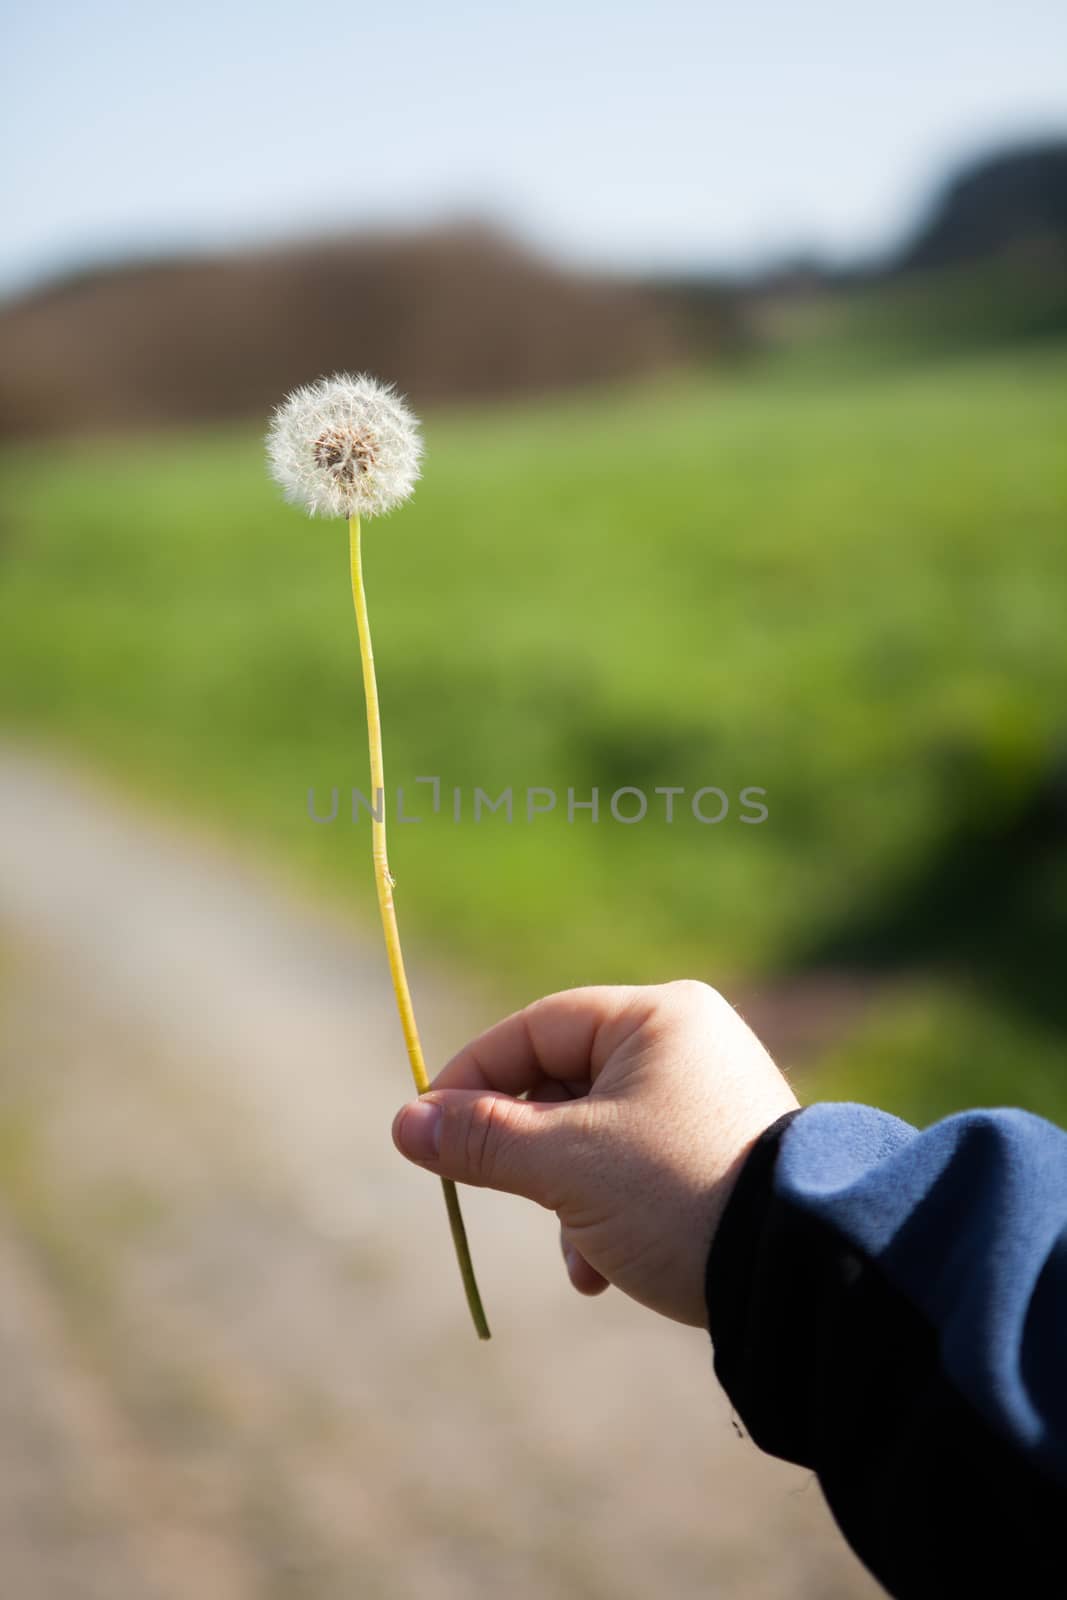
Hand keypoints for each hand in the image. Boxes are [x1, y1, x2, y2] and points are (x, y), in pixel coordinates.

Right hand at [391, 981, 797, 1327]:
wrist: (803, 1272)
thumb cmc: (676, 1194)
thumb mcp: (567, 1167)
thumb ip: (483, 1140)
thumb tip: (404, 1124)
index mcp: (657, 1017)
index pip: (536, 1028)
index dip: (471, 1077)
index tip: (425, 1128)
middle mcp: (688, 1044)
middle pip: (563, 1083)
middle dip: (526, 1154)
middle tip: (489, 1192)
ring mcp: (708, 1100)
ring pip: (595, 1136)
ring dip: (565, 1199)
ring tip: (576, 1252)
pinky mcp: (719, 1155)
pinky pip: (636, 1168)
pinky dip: (606, 1214)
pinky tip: (602, 1270)